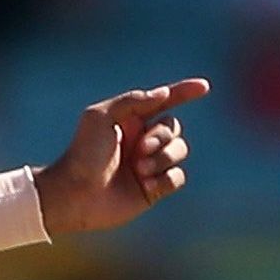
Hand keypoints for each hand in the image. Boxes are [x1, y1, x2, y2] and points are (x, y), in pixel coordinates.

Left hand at [33, 78, 209, 236]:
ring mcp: (148, 164)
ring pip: (180, 151)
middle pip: (173, 128)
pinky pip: (178, 177)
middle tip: (140, 150)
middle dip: (161, 137)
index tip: (204, 86)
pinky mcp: (153, 188)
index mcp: (128, 120)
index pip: (162, 102)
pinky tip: (145, 186)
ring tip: (138, 169)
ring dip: (162, 159)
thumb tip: (164, 93)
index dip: (183, 92)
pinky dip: (164, 180)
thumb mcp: (100, 117)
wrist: (75, 194)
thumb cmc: (83, 153)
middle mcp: (141, 140)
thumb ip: (132, 102)